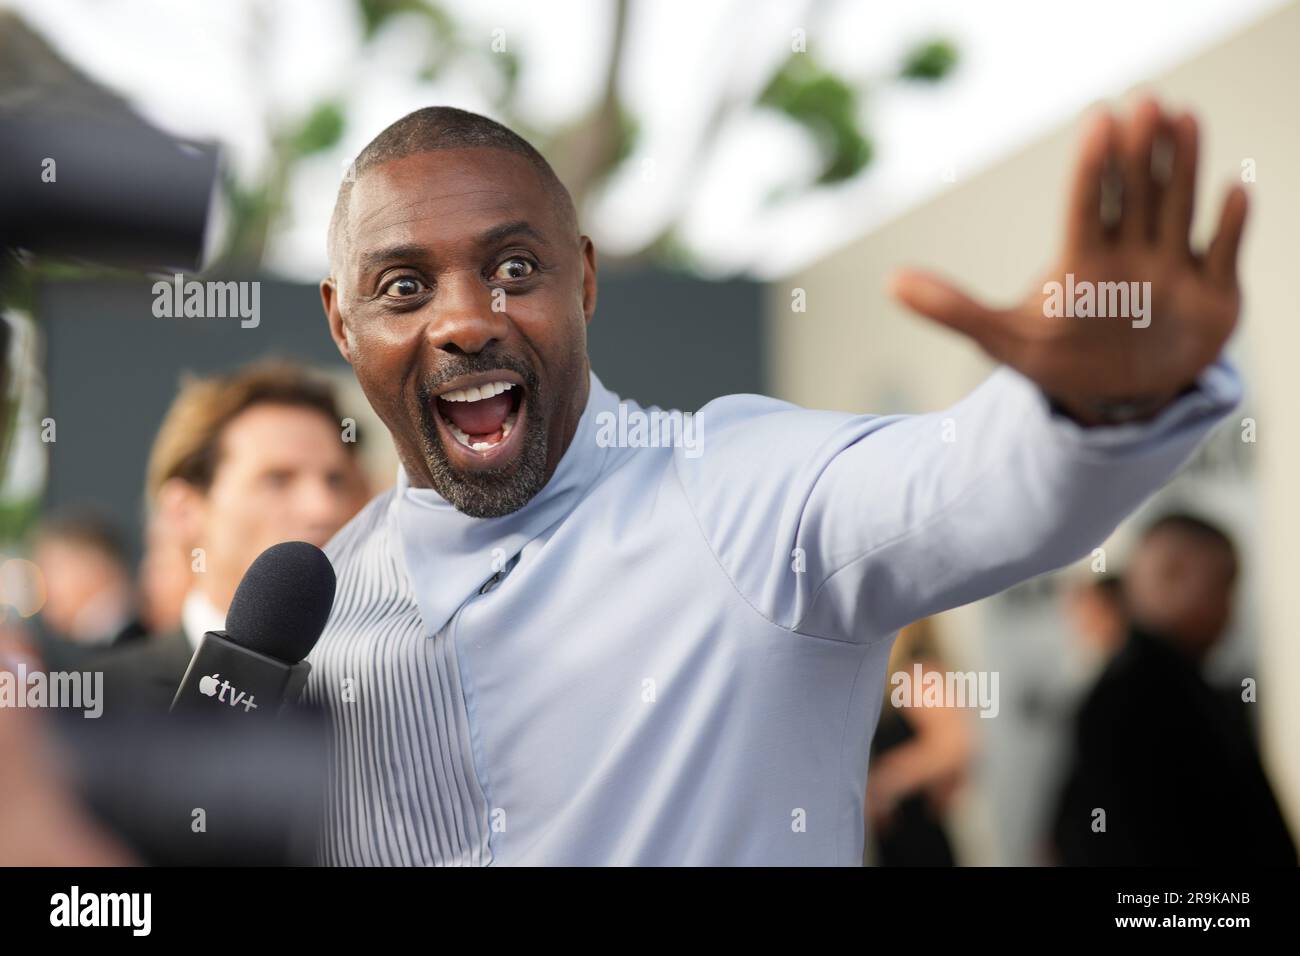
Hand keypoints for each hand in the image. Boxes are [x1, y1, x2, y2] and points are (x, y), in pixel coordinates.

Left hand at [891, 98, 1247, 424]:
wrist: (1114, 398)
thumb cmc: (1056, 359)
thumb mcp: (1000, 339)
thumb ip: (950, 309)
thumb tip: (887, 282)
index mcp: (1082, 261)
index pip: (1086, 206)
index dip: (1092, 168)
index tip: (1097, 121)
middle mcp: (1129, 254)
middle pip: (1135, 195)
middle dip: (1140, 152)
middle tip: (1145, 102)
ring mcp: (1173, 271)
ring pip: (1179, 209)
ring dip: (1184, 167)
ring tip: (1184, 118)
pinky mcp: (1213, 296)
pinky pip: (1224, 254)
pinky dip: (1231, 227)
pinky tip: (1236, 190)